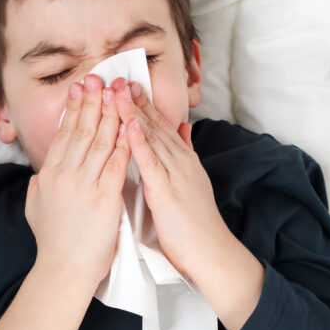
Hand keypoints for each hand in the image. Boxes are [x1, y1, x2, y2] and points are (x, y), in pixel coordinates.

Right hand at [25, 74, 129, 287]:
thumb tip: (38, 175)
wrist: (64, 270)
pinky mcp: (104, 197)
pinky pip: (116, 162)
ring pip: (99, 140)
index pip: (63, 134)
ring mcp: (84, 184)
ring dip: (109, 113)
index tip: (81, 89)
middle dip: (91, 101)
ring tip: (115, 92)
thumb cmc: (52, 243)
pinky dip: (124, 142)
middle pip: (81, 130)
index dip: (73, 109)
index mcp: (49, 174)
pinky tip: (130, 125)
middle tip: (99, 77)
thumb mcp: (34, 209)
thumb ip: (37, 188)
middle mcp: (64, 174)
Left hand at [113, 81, 230, 279]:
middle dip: (136, 100)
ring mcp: (176, 174)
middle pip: (156, 125)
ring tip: (118, 91)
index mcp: (183, 161)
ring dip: (134, 112)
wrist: (211, 252)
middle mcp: (181, 162)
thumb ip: (185, 155)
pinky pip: (152, 162)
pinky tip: (128, 125)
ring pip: (152, 137)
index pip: (161, 126)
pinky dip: (140, 142)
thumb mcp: (191, 183)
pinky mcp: (168, 191)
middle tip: (118, 77)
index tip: (128, 85)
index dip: (144, 105)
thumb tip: (184, 129)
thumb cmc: (194, 224)